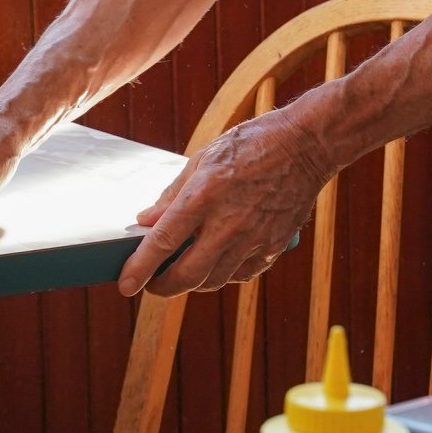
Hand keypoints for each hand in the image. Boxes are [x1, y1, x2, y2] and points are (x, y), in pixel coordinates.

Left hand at [119, 109, 330, 296]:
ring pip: (214, 280)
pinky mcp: (272, 246)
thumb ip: (173, 194)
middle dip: (163, 287)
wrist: (305, 145)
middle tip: (151, 285)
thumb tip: (146, 221)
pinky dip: (223, 275)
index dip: (140, 267)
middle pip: (187, 274)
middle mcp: (228, 222)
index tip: (126, 284)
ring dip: (192, 283)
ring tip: (181, 273)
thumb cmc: (251, 145)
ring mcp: (253, 238)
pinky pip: (241, 274)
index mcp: (204, 195)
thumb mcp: (203, 158)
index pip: (163, 242)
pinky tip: (215, 265)